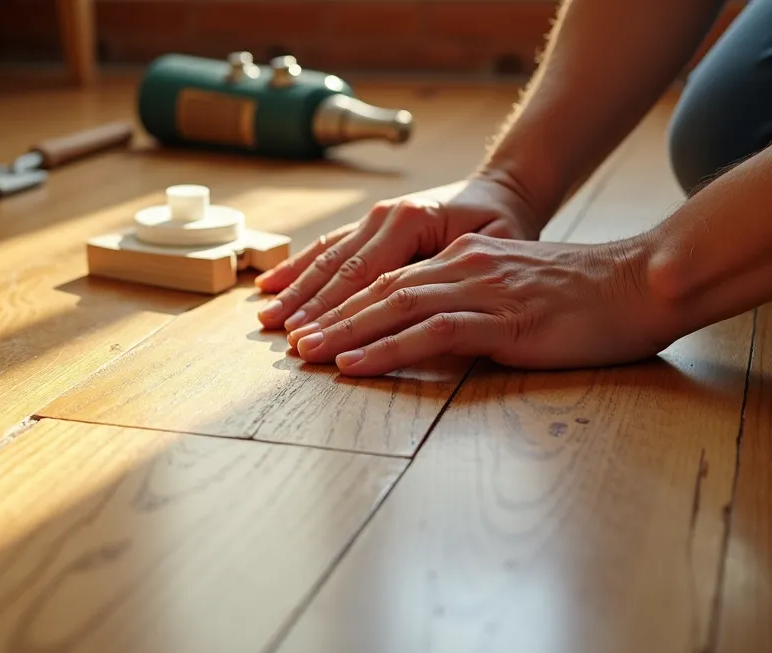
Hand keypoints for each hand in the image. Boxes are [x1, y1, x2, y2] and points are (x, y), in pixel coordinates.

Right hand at [255, 171, 546, 331]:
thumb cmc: (505, 225)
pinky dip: (298, 267)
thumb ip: (455, 275)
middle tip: (286, 344)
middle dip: (308, 309)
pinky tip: (271, 286)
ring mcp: (374, 216)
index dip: (337, 312)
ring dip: (295, 291)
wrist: (503, 189)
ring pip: (327, 258)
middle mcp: (386, 214)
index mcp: (413, 220)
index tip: (315, 342)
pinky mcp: (369, 223)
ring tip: (266, 320)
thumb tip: (420, 310)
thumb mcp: (496, 249)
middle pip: (339, 270)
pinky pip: (328, 246)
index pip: (365, 275)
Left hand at [285, 233, 677, 375]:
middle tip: (287, 338)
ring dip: (343, 332)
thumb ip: (477, 303)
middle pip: (379, 287)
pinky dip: (386, 348)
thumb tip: (439, 330)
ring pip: (394, 306)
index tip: (307, 319)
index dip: (343, 298)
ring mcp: (482, 289)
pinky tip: (356, 363)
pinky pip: (431, 332)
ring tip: (305, 352)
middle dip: (328, 314)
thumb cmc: (588, 298)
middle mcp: (465, 266)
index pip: (390, 276)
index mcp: (467, 259)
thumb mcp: (519, 293)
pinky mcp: (503, 319)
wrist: (642, 284)